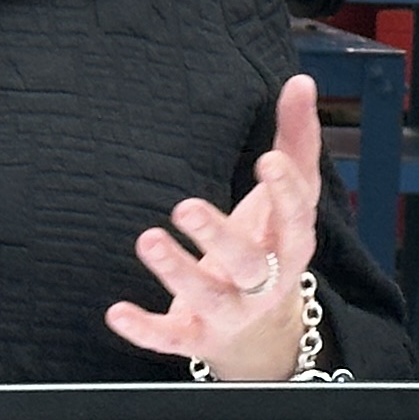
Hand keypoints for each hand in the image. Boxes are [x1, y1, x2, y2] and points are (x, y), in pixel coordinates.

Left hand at [107, 73, 323, 382]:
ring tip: (147, 239)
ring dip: (176, 271)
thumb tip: (301, 82)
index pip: (295, 219)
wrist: (262, 334)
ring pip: (207, 297)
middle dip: (218, 237)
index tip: (266, 162)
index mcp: (290, 245)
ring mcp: (230, 313)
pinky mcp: (196, 335)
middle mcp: (264, 283)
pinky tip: (117, 312)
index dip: (285, 192)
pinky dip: (145, 329)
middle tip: (184, 207)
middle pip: (249, 264)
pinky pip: (171, 337)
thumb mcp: (288, 199)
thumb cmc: (270, 247)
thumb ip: (295, 140)